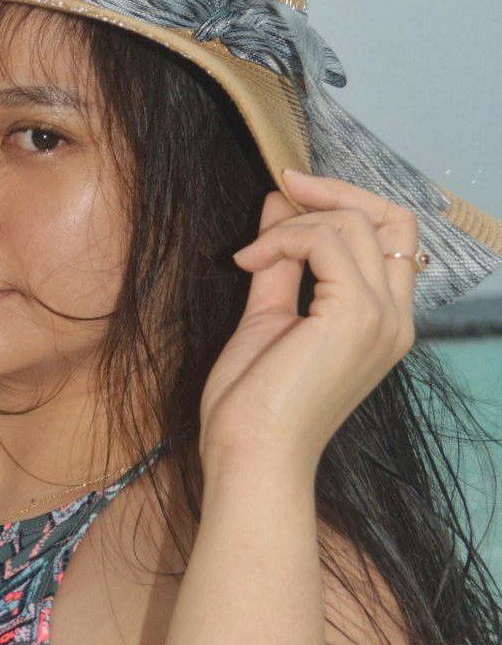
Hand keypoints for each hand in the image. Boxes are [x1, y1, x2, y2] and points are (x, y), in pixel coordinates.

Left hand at [199, 170, 418, 472]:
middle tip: (282, 187)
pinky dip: (283, 239)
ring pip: (354, 223)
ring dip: (291, 225)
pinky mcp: (355, 316)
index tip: (290, 192)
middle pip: (390, 217)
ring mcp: (381, 318)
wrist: (250, 457)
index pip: (392, 236)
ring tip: (250, 259)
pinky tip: (249, 263)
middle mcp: (395, 320)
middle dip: (333, 192)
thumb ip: (281, 262)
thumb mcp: (267, 317)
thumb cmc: (254, 408)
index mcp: (383, 324)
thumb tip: (279, 204)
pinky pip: (326, 241)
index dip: (345, 203)